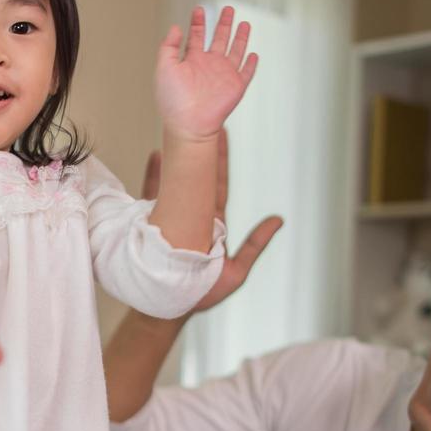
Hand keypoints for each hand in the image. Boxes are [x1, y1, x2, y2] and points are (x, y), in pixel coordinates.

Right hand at [142, 129, 281, 313]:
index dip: (220, 161)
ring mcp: (170, 219)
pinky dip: (153, 176)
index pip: (218, 185)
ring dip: (175, 159)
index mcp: (212, 224)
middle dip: (201, 151)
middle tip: (204, 121)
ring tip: (176, 134)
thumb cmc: (201, 295)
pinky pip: (152, 196)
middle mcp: (192, 217)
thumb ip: (255, 245)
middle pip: (198, 177)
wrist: (168, 309)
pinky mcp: (150, 225)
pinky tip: (155, 156)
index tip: (223, 134)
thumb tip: (279, 219)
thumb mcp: (236, 272)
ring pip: (175, 183)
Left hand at [155, 5, 257, 143]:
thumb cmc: (173, 101)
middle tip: (227, 8)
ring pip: (235, 51)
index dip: (198, 22)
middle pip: (218, 39)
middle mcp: (208, 66)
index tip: (199, 9)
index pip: (196, 37)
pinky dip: (251, 63)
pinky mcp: (236, 86)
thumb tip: (175, 27)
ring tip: (244, 23)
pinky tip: (253, 54)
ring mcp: (223, 75)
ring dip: (240, 37)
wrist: (188, 124)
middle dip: (223, 23)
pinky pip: (246, 72)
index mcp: (191, 61)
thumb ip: (168, 46)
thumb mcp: (164, 68)